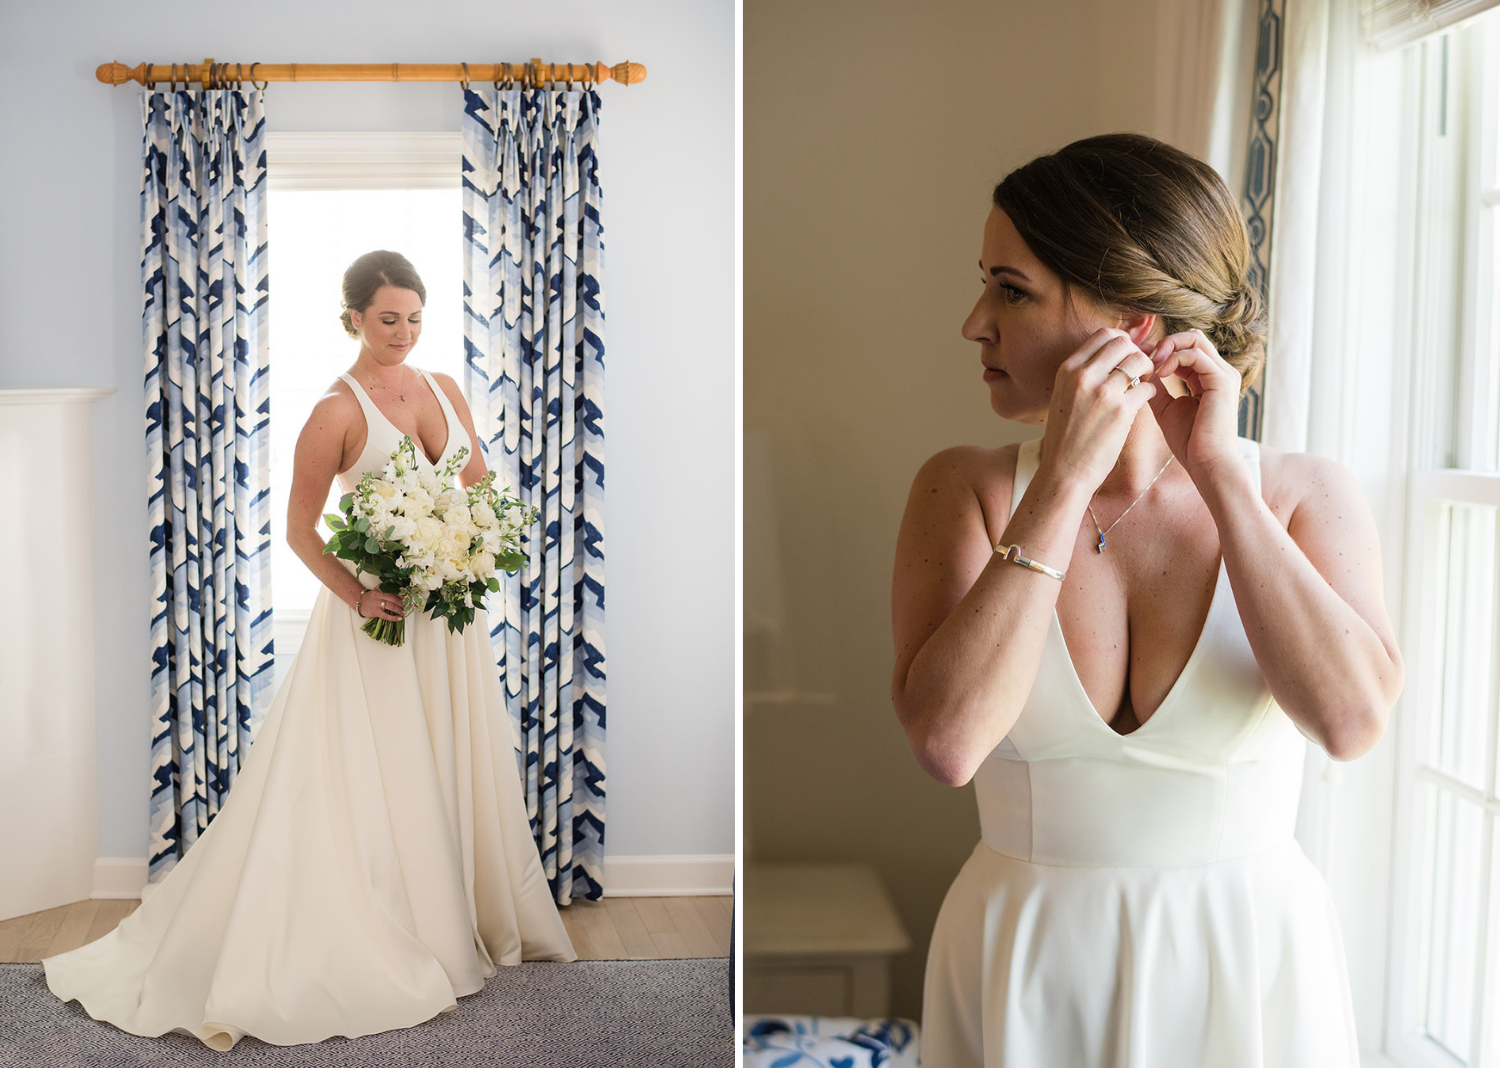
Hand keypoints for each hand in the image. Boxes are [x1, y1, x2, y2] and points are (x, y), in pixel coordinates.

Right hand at [356, 588, 404, 620]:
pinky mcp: (375, 611)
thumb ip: (388, 590)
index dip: (402, 595)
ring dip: (400, 610)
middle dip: (402, 603)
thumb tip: (403, 595)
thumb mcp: (379, 590)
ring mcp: (376, 603)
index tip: (407, 598)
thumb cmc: (373, 597)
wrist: (361, 602)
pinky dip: (393, 617)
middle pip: (393, 599)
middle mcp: (378, 595)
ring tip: (404, 612)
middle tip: (407, 606)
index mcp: (380, 588)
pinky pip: (386, 615)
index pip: (394, 591)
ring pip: (391, 606)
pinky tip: (399, 618)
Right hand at [1038, 328, 1158, 492]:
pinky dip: (1151, 392)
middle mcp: (1084, 376)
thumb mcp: (1065, 396)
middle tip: (1139, 369)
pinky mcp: (1121, 412)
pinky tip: (1144, 402)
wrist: (1064, 470)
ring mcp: (1103, 393)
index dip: (1122, 340)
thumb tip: (1112, 354)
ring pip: (1139, 361)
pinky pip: (1148, 388)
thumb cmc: (1066, 436)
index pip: (1103, 334)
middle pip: (1123, 342)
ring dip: (1147, 370)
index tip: (1127, 355)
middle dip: (1136, 352)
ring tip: (1143, 383)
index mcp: (1068, 370)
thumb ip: (1084, 374)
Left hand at [1144, 330, 1241, 480]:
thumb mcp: (1166, 408)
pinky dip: (1174, 359)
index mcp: (1208, 378)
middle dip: (1165, 342)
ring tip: (1151, 364)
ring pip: (1195, 339)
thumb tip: (1141, 370)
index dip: (1161, 350)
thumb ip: (1157, 387)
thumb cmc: (1189, 442)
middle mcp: (1219, 372)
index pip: (1186, 348)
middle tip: (1145, 357)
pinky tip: (1160, 373)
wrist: (1207, 463)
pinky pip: (1196, 355)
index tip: (1140, 360)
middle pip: (1192, 337)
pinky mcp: (1222, 381)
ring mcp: (1223, 374)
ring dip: (1168, 347)